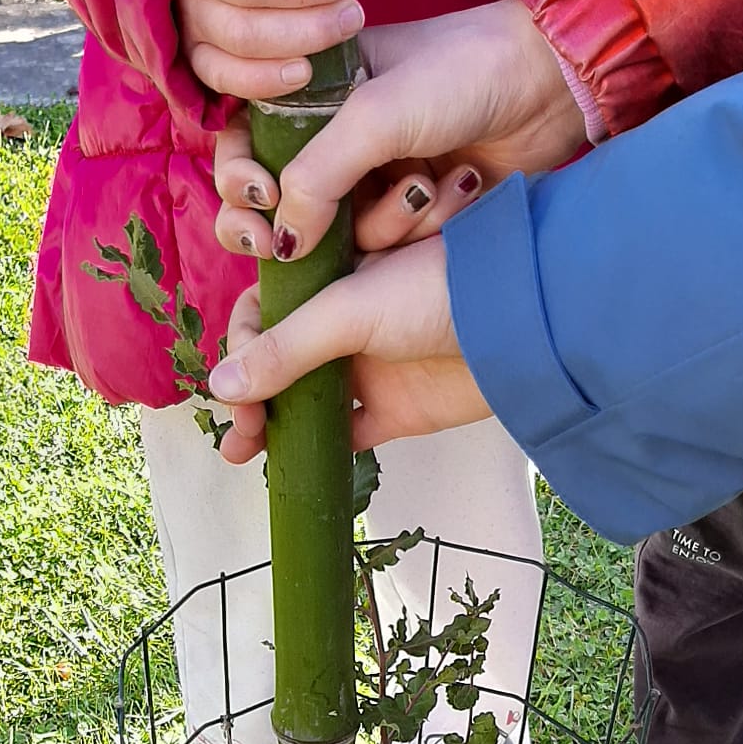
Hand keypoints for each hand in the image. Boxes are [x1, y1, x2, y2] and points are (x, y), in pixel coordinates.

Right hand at [208, 238, 488, 456]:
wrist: (522, 319)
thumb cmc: (438, 285)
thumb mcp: (348, 307)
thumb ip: (285, 348)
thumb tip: (220, 385)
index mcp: (329, 276)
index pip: (264, 313)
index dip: (242, 349)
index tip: (232, 385)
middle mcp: (345, 321)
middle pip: (278, 362)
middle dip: (248, 393)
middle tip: (237, 430)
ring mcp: (372, 367)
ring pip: (306, 401)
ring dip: (273, 425)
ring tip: (243, 452)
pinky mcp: (398, 410)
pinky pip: (348, 434)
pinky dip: (318, 451)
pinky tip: (292, 467)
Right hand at [212, 0, 585, 257]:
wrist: (548, 85)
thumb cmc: (461, 74)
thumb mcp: (375, 115)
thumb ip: (315, 177)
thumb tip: (282, 244)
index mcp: (310, 97)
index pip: (243, 147)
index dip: (238, 180)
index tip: (262, 200)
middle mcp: (334, 145)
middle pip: (277, 209)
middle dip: (287, 232)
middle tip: (301, 247)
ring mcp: (371, 185)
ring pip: (336, 242)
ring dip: (381, 226)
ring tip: (426, 187)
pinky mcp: (410, 220)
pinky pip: (386, 252)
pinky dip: (413, 234)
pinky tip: (453, 194)